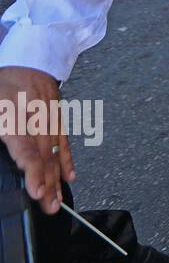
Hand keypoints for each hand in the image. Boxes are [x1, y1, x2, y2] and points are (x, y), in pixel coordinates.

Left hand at [0, 67, 73, 214]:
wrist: (29, 56)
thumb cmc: (3, 82)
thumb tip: (1, 147)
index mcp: (13, 113)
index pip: (25, 145)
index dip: (33, 170)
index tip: (37, 189)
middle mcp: (35, 116)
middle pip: (42, 154)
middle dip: (47, 182)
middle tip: (49, 206)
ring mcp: (49, 117)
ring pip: (54, 151)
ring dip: (57, 177)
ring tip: (57, 199)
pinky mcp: (57, 117)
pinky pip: (63, 141)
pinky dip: (66, 160)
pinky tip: (69, 176)